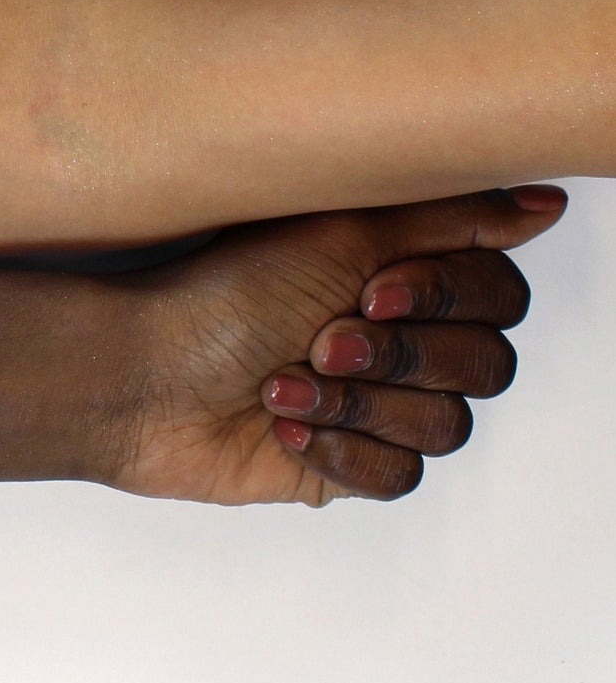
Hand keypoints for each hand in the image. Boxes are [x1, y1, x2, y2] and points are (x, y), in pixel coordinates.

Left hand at [114, 187, 557, 502]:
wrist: (140, 375)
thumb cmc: (217, 294)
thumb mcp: (336, 233)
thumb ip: (449, 218)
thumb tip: (541, 204)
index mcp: (394, 271)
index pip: (496, 296)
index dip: (445, 298)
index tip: (372, 288)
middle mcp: (393, 336)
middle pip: (484, 365)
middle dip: (400, 354)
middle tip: (322, 338)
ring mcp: (372, 403)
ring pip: (445, 426)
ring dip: (357, 401)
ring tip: (282, 382)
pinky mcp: (347, 465)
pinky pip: (401, 477)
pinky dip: (340, 451)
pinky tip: (284, 427)